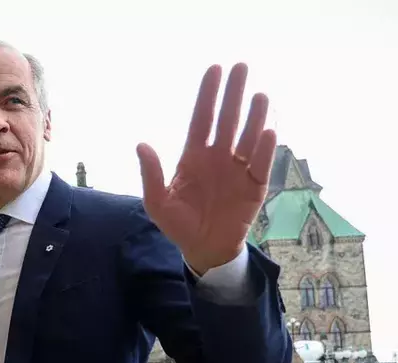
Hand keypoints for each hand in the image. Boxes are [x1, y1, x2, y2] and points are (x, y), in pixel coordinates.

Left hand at [138, 63, 275, 273]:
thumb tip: (141, 145)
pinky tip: (267, 131)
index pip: (202, 119)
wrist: (204, 249)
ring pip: (248, 137)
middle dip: (233, 94)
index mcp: (194, 156)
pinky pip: (261, 164)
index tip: (214, 69)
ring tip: (259, 95)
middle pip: (228, 119)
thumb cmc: (179, 224)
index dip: (207, 95)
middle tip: (241, 67)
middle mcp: (218, 157)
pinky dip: (265, 149)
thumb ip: (151, 174)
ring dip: (254, 116)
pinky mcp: (255, 186)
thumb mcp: (157, 202)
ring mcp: (238, 170)